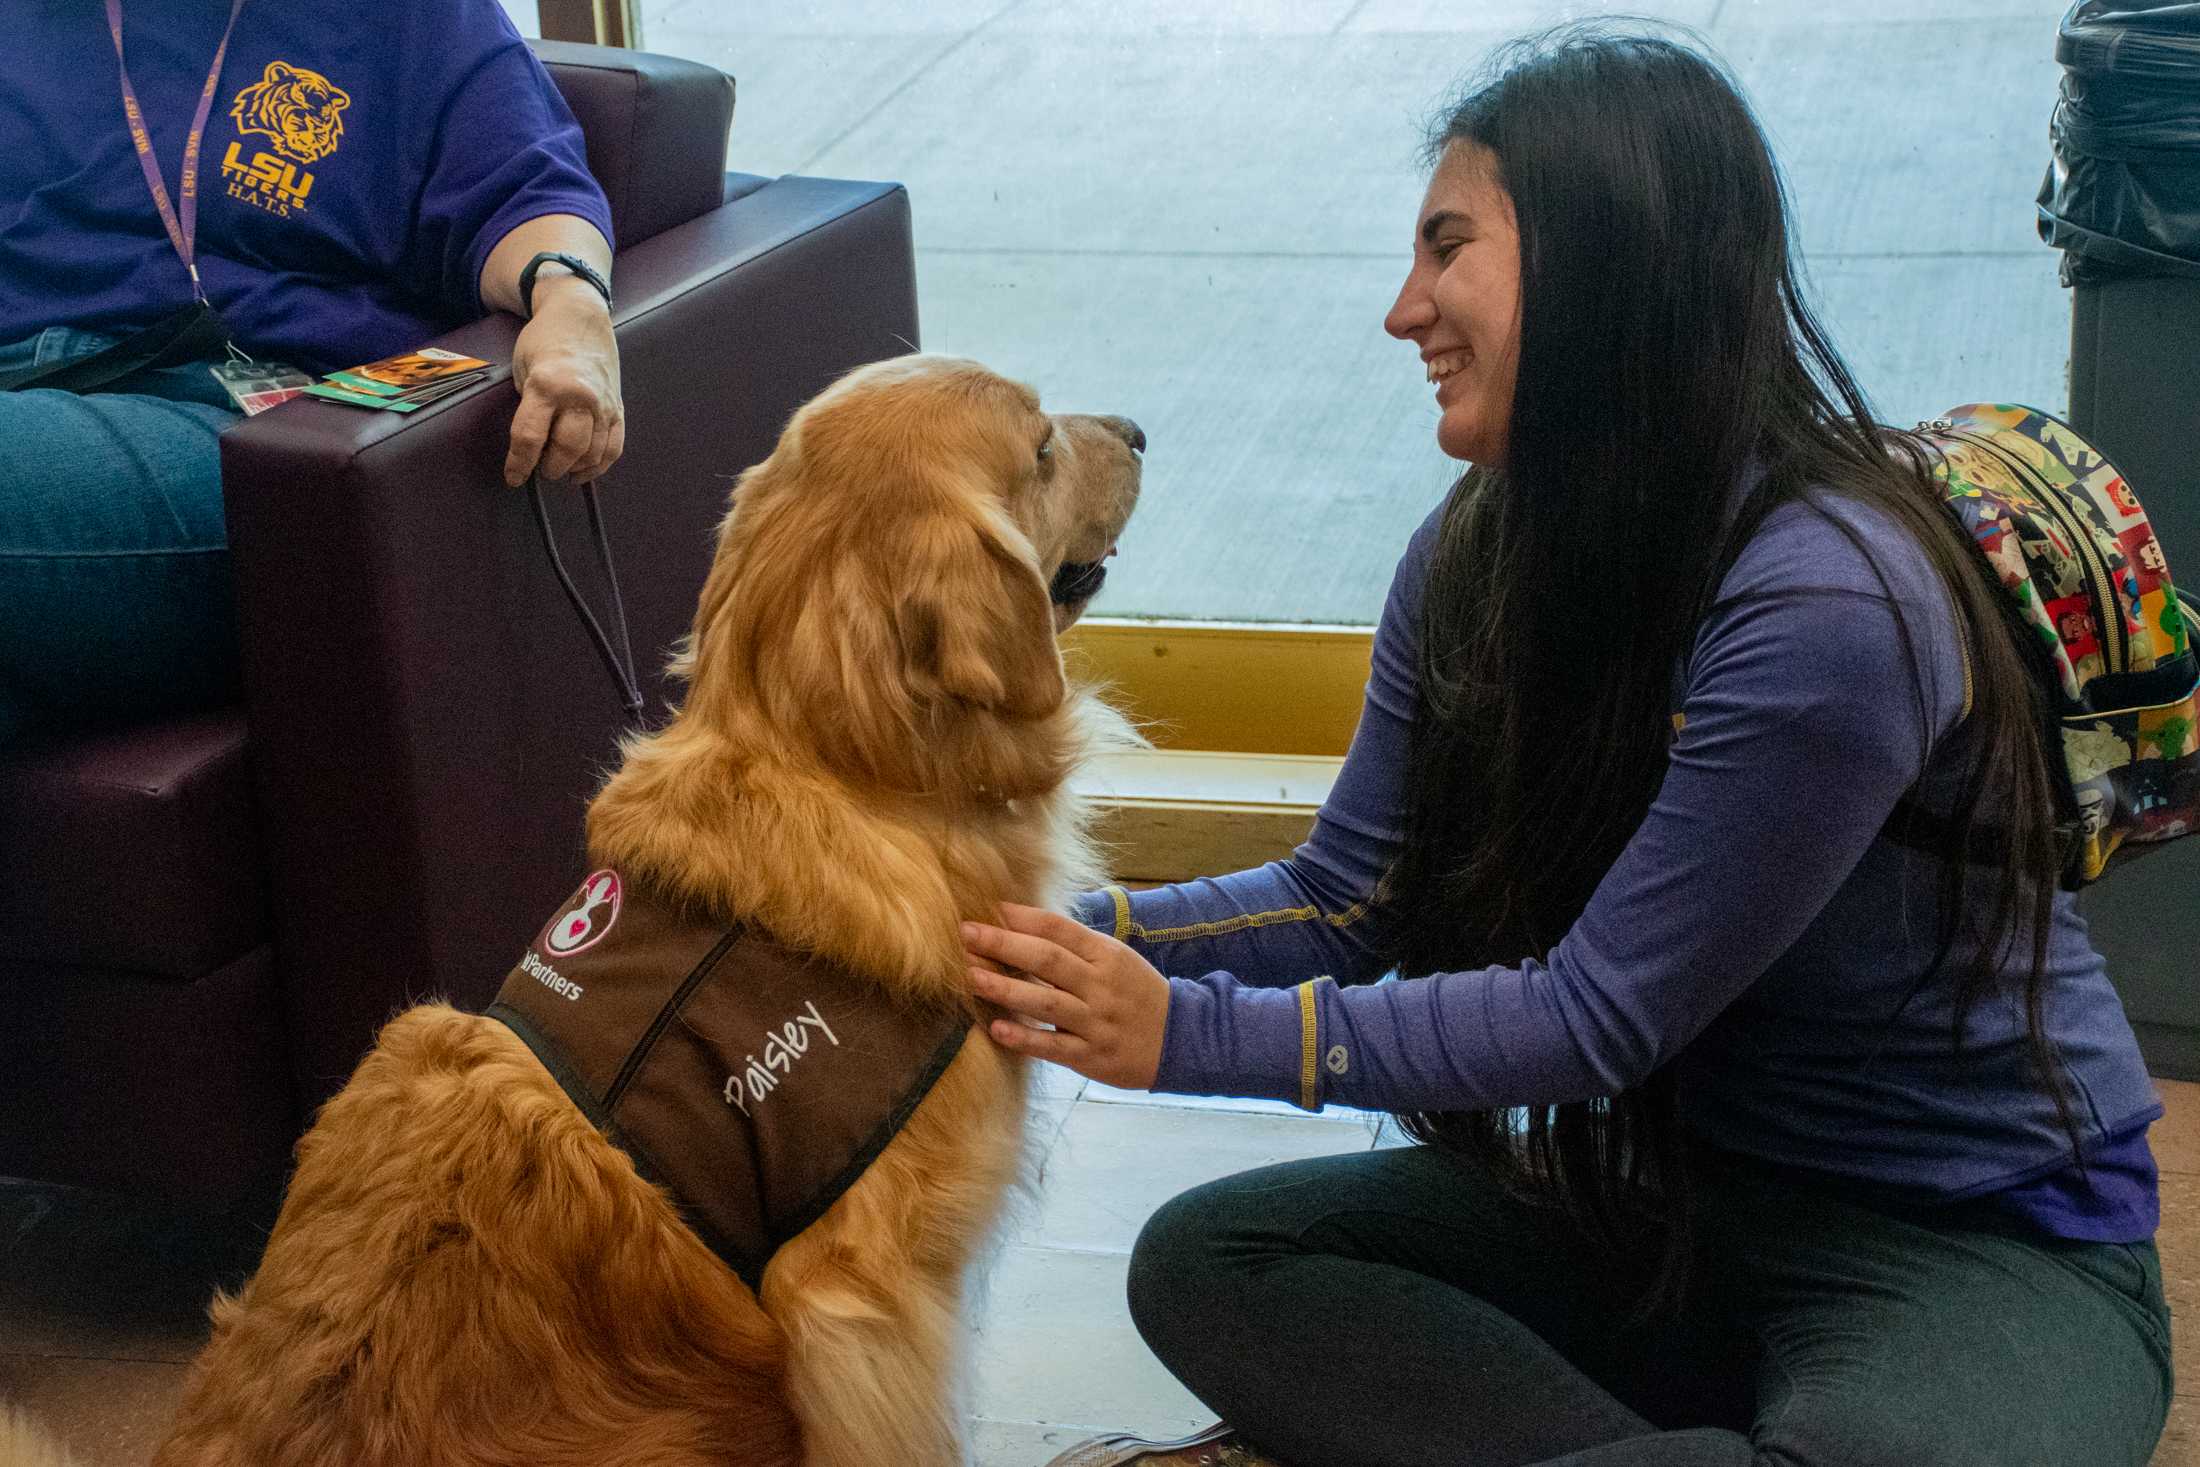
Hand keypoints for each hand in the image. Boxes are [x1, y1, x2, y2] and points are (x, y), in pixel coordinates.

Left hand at [504, 278, 622, 485]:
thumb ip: (527, 407)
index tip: (513, 478)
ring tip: (559, 469)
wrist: (580, 317)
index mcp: (548, 385)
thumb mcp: (522, 369)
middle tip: (538, 469)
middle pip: (567, 448)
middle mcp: (580, 396)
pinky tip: (583, 470)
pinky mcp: (617, 408)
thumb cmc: (544, 341)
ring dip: (573, 468)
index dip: (519, 463)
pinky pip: (613, 447)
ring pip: (592, 452)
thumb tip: (531, 447)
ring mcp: (603, 404)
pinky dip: (599, 465)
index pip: (530, 437)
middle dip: (549, 467)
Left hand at [962, 903, 1169, 1089]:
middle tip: (965, 934)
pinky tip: (996, 1029)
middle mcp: (1101, 985)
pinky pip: (1053, 1046)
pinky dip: (1024, 1037)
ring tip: (970, 976)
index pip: (1060, 929)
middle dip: (1003, 945)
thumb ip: (1076, 946)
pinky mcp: (1092, 1056)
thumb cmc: (1136, 993)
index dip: (1022, 917)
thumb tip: (1024, 922)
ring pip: (1046, 1002)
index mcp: (1107, 955)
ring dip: (1004, 989)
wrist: (1182, 1039)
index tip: (988, 909)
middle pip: (1048, 960)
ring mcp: (1096, 1021)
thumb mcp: (1116, 959)